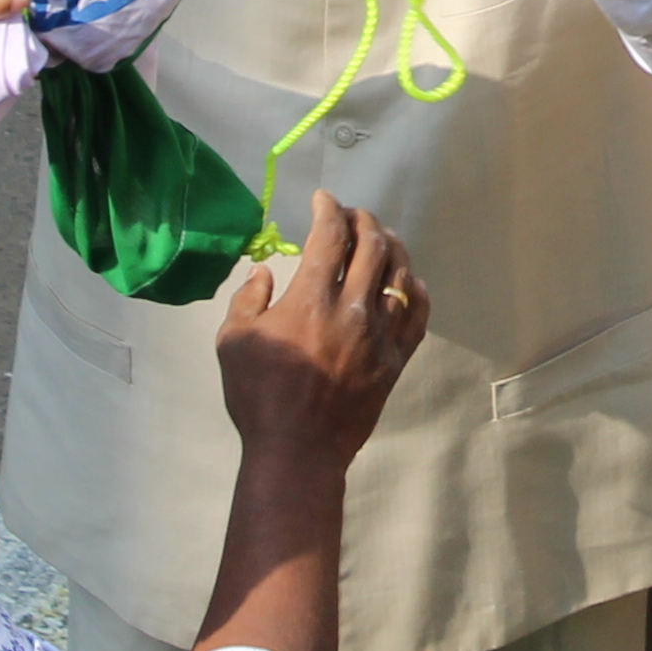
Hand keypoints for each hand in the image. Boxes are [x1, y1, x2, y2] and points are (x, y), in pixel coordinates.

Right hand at [215, 193, 425, 467]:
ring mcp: (380, 336)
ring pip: (400, 275)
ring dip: (392, 247)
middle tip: (352, 214)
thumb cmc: (259, 397)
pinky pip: (417, 316)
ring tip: (381, 238)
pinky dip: (416, 291)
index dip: (329, 209)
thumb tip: (266, 272)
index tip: (323, 199)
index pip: (330, 237)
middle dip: (363, 220)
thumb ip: (247, 299)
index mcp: (310, 300)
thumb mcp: (233, 342)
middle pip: (373, 246)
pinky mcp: (395, 361)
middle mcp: (352, 310)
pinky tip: (411, 281)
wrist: (298, 451)